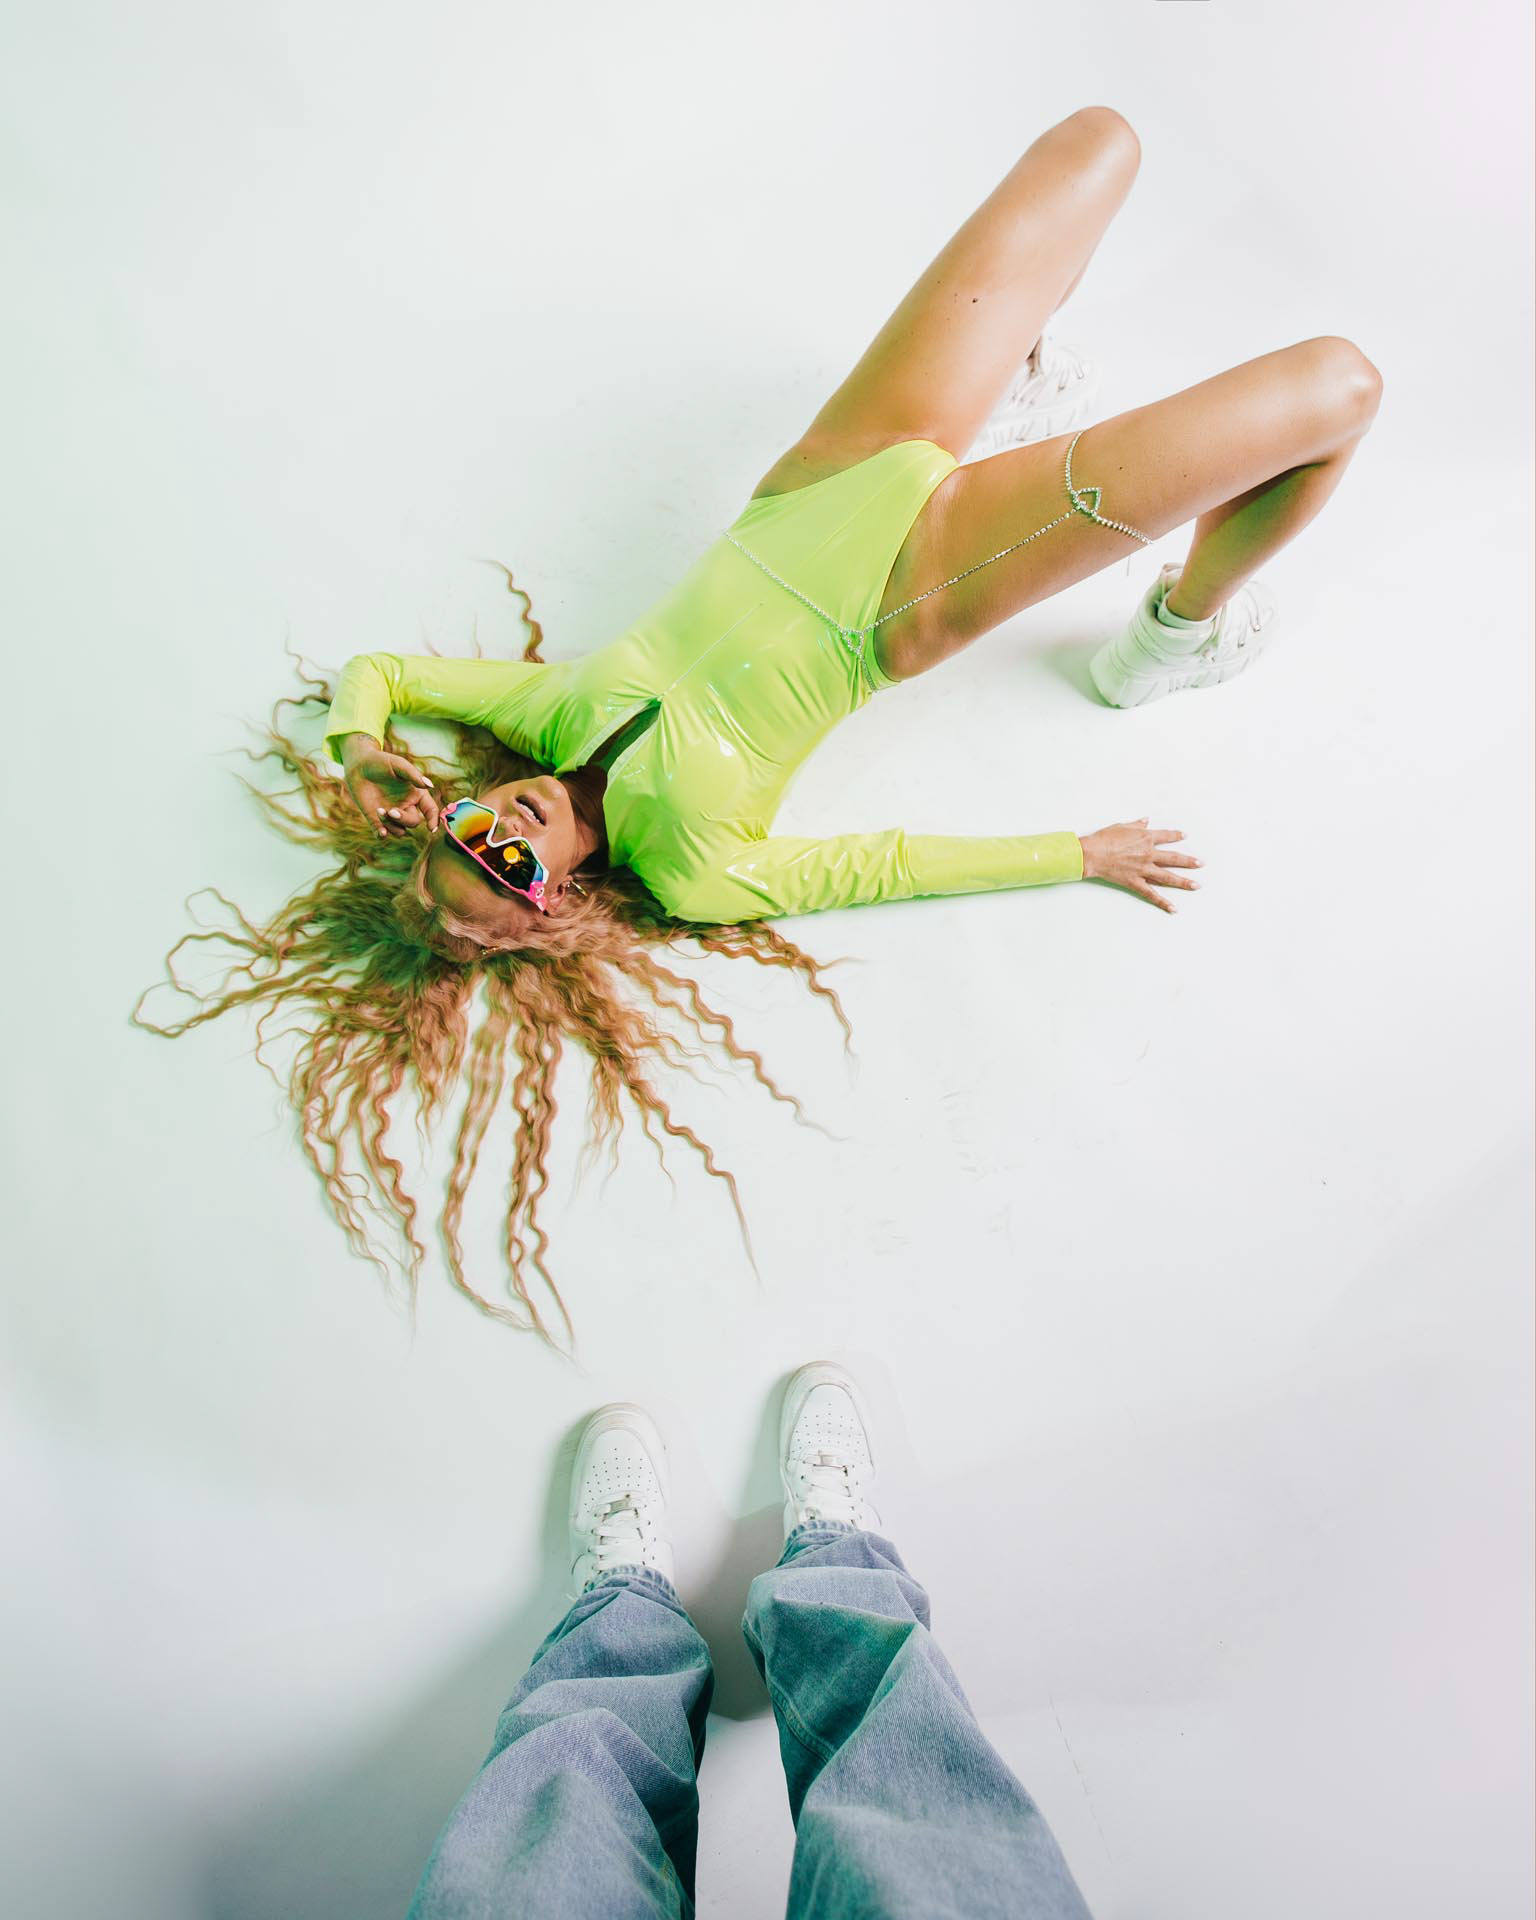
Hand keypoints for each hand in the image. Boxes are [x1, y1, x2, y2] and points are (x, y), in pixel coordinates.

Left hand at [341, 735, 440, 839]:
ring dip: (392, 826)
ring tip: (379, 811)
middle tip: (391, 811)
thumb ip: (414, 775)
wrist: (359, 765)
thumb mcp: (398, 765)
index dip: (433, 820)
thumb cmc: (381, 762)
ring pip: (399, 831)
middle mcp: (406, 807)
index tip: (431, 829)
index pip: (430, 810)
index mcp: (416, 795)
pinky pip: (382, 834)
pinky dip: (383, 835)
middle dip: (404, 819)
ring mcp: (391, 814)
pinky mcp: (375, 819)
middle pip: (413, 822)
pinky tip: (381, 832)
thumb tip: (430, 786)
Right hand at [1078, 818, 1200, 913]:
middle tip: (1201, 863)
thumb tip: (1145, 820)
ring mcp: (1144, 869)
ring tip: (1196, 885)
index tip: (1185, 836)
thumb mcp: (1122, 826)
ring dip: (1184, 881)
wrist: (1092, 853)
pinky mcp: (1136, 882)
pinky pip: (1152, 894)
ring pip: (1168, 876)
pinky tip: (1173, 908)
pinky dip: (1163, 902)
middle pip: (1174, 858)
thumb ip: (1137, 825)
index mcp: (1146, 838)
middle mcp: (1149, 854)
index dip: (1176, 835)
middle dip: (1189, 861)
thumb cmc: (1104, 839)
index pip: (1166, 836)